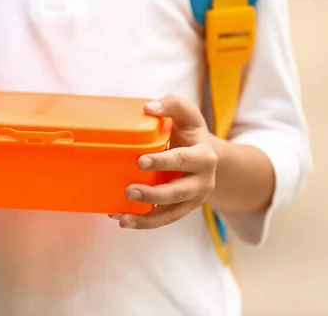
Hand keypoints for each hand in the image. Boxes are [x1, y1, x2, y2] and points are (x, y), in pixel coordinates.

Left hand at [111, 95, 217, 229]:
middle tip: (129, 190)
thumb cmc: (189, 134)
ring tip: (123, 218)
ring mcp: (192, 199)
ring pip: (171, 213)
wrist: (206, 158)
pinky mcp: (180, 210)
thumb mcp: (187, 116)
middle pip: (178, 192)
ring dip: (147, 218)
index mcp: (204, 156)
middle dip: (154, 194)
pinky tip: (121, 218)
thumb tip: (148, 108)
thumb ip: (172, 105)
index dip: (164, 162)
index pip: (185, 160)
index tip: (141, 161)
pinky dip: (142, 222)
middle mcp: (202, 181)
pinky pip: (162, 220)